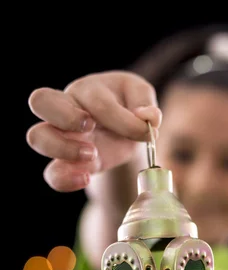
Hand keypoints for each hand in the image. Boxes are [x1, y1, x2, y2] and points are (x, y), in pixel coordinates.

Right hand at [26, 71, 161, 191]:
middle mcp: (66, 110)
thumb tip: (148, 117)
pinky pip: (51, 173)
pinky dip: (64, 179)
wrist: (125, 133)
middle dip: (64, 115)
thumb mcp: (141, 97)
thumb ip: (146, 103)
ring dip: (62, 148)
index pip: (97, 101)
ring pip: (37, 137)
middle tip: (90, 127)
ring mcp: (62, 137)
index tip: (143, 131)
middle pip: (40, 100)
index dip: (121, 119)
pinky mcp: (67, 164)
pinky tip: (85, 179)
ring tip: (92, 155)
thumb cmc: (129, 107)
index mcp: (88, 90)